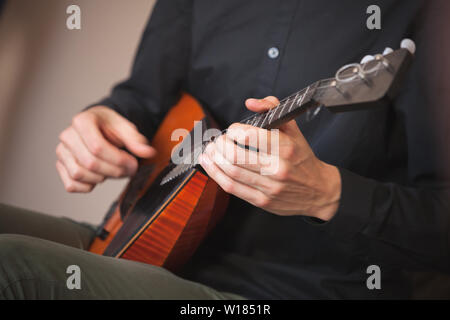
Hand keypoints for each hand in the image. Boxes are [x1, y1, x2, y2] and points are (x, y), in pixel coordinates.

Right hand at [56, 106, 155, 192]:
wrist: (98, 127)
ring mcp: (62, 152)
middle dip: (114, 171)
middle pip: (90, 162)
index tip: (133, 163)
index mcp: (82, 121)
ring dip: (102, 178)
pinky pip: (71, 185)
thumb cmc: (110, 126)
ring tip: (114, 170)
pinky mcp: (61, 166)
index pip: (97, 147)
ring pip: (80, 174)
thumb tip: (148, 152)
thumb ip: (136, 140)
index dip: (118, 160)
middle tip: (129, 170)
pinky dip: (87, 186)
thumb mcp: (125, 127)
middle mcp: (68, 136)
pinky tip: (100, 177)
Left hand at [199, 96, 340, 220]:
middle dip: (219, 145)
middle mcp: (277, 168)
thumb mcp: (293, 130)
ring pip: (231, 172)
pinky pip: (233, 188)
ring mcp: (269, 187)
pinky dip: (216, 175)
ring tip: (208, 151)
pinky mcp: (262, 201)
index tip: (232, 130)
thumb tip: (251, 102)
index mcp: (285, 148)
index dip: (233, 130)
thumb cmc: (302, 158)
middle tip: (216, 140)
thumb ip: (273, 109)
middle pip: (236, 156)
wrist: (319, 191)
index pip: (249, 136)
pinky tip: (210, 166)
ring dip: (213, 160)